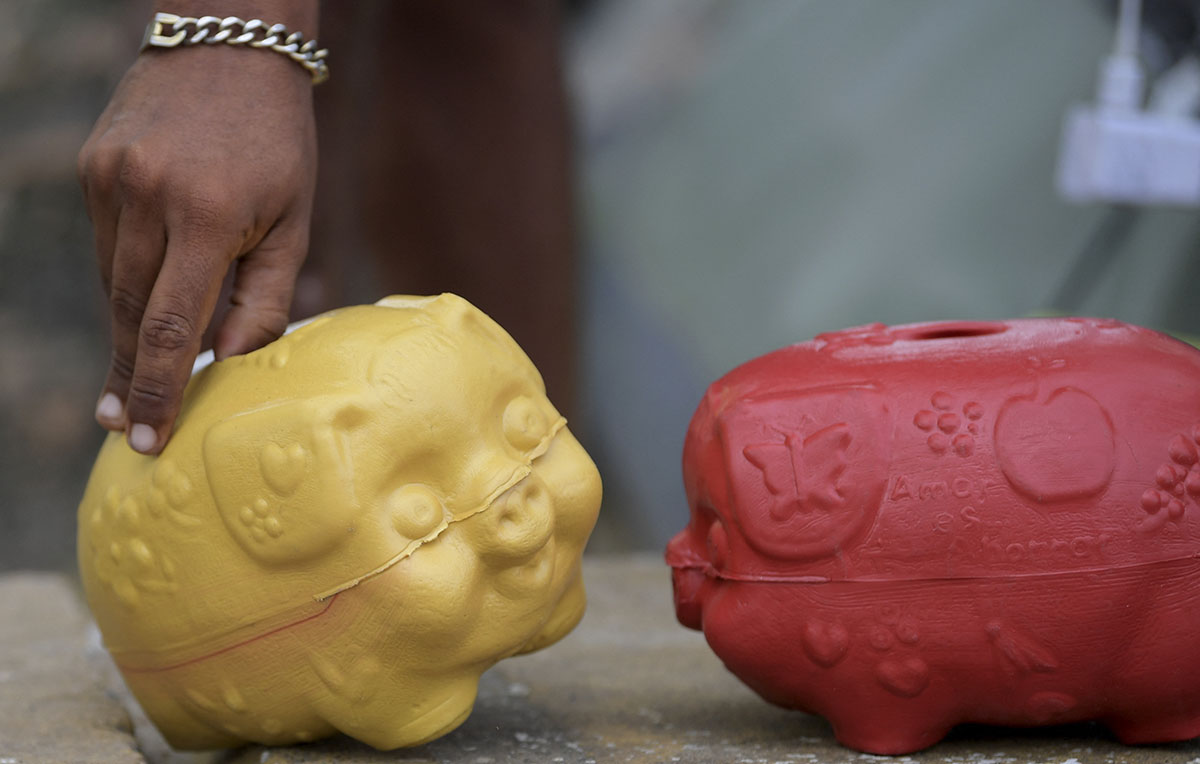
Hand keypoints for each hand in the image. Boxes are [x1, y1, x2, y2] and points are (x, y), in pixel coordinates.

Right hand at [78, 40, 316, 454]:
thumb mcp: (293, 221)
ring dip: (129, 331)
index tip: (143, 439)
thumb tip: (233, 366)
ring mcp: (110, 180)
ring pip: (114, 284)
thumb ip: (266, 298)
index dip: (158, 390)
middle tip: (127, 428)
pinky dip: (126, 280)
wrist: (229, 47)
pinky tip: (144, 300)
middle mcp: (147, 198)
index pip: (174, 327)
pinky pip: (107, 246)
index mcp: (207, 216)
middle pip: (132, 314)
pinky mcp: (93, 169)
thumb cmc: (279, 143)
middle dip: (132, 376)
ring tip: (136, 379)